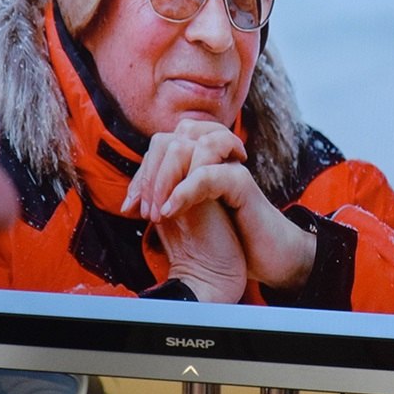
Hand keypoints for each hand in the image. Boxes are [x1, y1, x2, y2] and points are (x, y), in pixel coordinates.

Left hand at [124, 118, 315, 292]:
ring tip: (158, 212)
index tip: (130, 207)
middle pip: (174, 136)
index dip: (142, 172)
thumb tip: (129, 200)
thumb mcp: (188, 215)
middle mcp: (215, 156)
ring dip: (165, 177)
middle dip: (150, 173)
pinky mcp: (243, 184)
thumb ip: (166, 198)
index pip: (163, 144)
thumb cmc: (229, 237)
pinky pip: (210, 173)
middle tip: (144, 211)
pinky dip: (186, 190)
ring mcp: (230, 165)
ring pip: (192, 143)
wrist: (264, 258)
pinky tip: (171, 212)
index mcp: (200, 160)